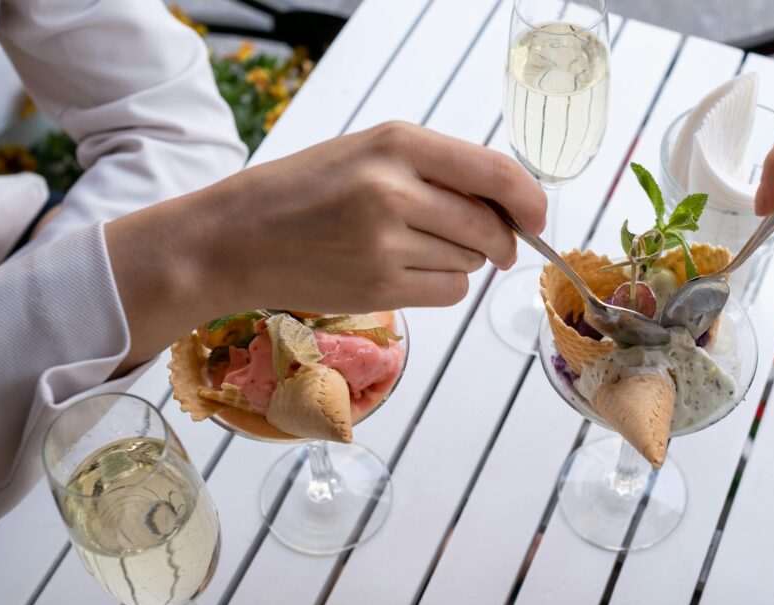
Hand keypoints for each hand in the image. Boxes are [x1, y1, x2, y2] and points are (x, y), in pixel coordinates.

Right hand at [106, 121, 545, 368]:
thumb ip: (437, 169)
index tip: (538, 217)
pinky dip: (445, 287)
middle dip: (500, 240)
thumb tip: (511, 205)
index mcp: (397, 143)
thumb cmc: (304, 191)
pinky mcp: (379, 287)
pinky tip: (410, 273)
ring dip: (463, 262)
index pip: (495, 173)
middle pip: (488, 225)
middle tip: (492, 245)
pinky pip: (449, 293)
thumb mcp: (368, 152)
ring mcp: (385, 242)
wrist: (235, 237)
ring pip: (471, 262)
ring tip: (417, 249)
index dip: (530, 200)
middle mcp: (394, 189)